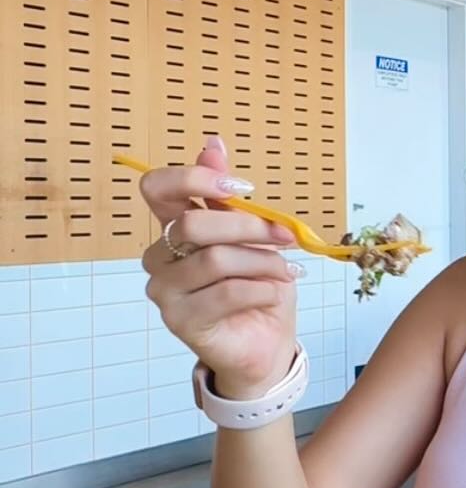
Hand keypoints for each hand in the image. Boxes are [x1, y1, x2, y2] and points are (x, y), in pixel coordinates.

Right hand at [138, 137, 301, 398]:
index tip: (243, 188)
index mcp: (172, 227)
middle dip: (248, 226)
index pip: (156, 187)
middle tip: (286, 236)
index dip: (195, 178)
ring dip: (262, 263)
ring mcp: (165, 291)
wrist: (265, 344)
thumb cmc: (257, 286)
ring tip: (288, 271)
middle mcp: (159, 256)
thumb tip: (213, 144)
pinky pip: (226, 293)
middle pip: (192, 223)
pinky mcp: (180, 322)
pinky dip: (262, 289)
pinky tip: (278, 291)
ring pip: (214, 260)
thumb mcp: (250, 235)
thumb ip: (226, 195)